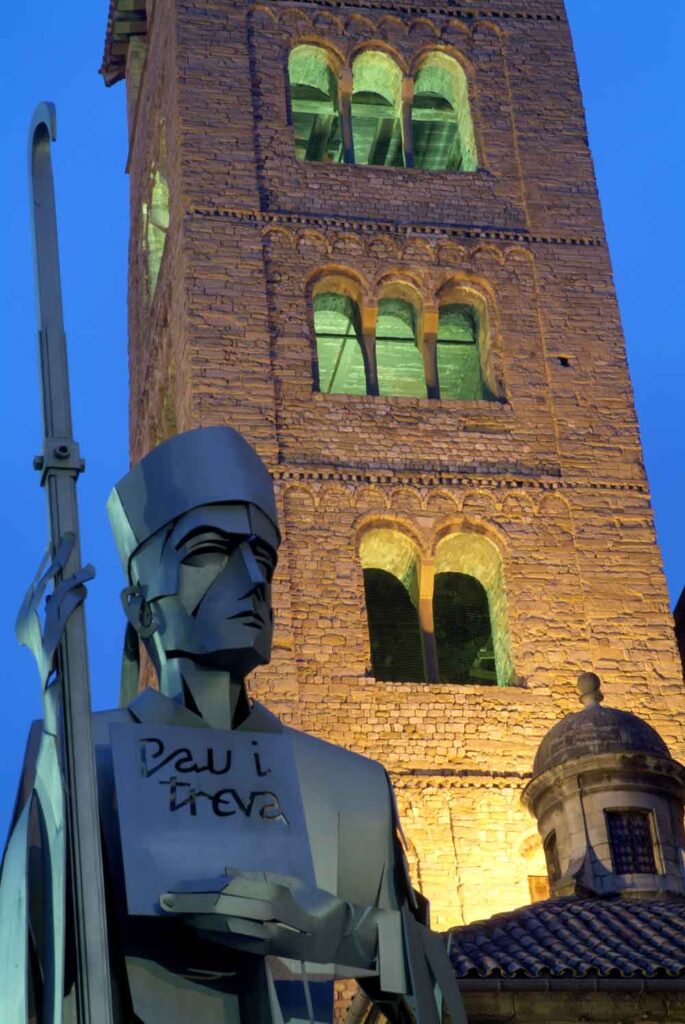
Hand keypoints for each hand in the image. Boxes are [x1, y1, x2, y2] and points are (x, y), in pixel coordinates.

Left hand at [160, 869, 376, 965]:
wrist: (340, 935)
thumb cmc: (317, 901)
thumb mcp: (291, 882)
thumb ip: (259, 877)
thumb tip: (226, 873)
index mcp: (278, 891)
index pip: (232, 890)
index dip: (204, 891)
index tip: (179, 889)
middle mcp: (272, 915)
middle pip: (225, 909)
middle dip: (194, 907)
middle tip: (167, 903)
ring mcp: (269, 938)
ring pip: (229, 929)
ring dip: (201, 923)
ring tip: (179, 916)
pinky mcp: (269, 954)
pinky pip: (238, 945)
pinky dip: (217, 938)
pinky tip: (201, 933)